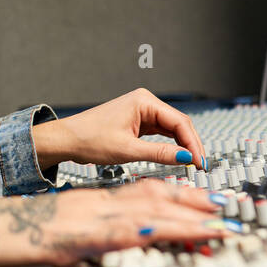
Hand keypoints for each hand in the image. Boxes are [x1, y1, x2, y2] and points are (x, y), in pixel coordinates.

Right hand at [0, 179, 230, 266]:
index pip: (146, 193)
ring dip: (188, 218)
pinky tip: (173, 233)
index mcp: (96, 202)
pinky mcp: (84, 233)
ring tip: (220, 226)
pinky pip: (126, 230)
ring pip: (149, 211)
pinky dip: (153, 230)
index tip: (211, 203)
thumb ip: (95, 234)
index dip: (181, 196)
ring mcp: (93, 217)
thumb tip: (124, 242)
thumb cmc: (21, 234)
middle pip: (156, 196)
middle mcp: (99, 203)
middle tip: (231, 213)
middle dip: (196, 205)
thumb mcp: (66, 233)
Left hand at [43, 88, 207, 170]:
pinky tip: (176, 156)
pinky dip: (169, 145)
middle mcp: (144, 102)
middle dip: (190, 144)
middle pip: (178, 124)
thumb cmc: (88, 140)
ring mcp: (141, 112)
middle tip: (200, 165)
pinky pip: (160, 132)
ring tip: (192, 164)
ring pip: (171, 129)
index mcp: (143, 101)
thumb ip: (159, 154)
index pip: (180, 122)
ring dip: (181, 145)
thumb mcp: (128, 150)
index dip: (193, 143)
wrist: (66, 140)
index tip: (200, 161)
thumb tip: (186, 158)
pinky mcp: (137, 121)